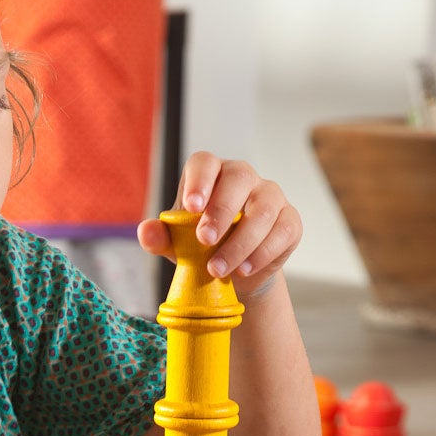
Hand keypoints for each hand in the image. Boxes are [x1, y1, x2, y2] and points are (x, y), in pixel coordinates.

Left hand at [138, 153, 302, 295]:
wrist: (234, 273)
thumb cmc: (201, 249)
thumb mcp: (176, 245)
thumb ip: (160, 237)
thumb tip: (146, 232)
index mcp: (211, 175)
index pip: (205, 162)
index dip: (199, 181)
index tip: (191, 207)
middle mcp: (243, 178)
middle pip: (239, 178)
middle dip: (221, 211)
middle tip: (204, 241)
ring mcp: (270, 196)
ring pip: (262, 209)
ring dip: (239, 242)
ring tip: (218, 269)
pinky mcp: (289, 220)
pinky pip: (283, 230)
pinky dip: (263, 253)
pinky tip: (244, 269)